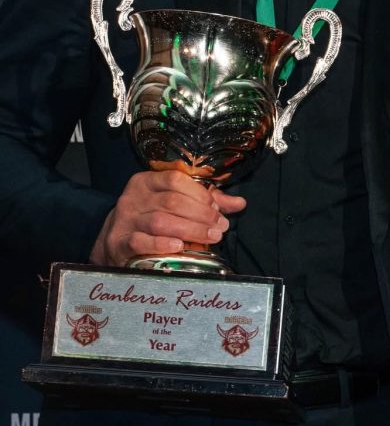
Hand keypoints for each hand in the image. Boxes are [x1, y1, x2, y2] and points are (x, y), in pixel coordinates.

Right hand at [90, 170, 245, 266]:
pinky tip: (179, 246)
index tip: (217, 209)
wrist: (114, 239)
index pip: (175, 179)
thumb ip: (206, 201)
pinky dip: (161, 244)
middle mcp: (134, 198)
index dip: (200, 194)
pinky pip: (140, 241)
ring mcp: (126, 220)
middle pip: (172, 202)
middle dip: (202, 215)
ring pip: (160, 221)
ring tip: (211, 237)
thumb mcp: (175, 202)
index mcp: (148, 182)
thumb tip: (240, 203)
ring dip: (190, 230)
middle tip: (220, 227)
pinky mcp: (119, 242)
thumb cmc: (151, 217)